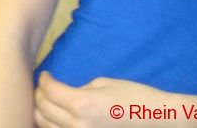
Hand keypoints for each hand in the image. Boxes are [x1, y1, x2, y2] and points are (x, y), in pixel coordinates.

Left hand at [34, 73, 174, 127]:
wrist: (158, 121)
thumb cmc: (134, 98)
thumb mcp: (104, 84)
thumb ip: (79, 90)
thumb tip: (65, 94)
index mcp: (81, 104)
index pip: (48, 90)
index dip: (43, 79)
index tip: (45, 74)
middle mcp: (76, 125)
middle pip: (42, 109)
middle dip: (39, 94)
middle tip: (43, 86)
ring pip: (45, 126)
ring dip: (42, 112)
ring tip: (47, 102)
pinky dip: (53, 126)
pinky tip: (57, 117)